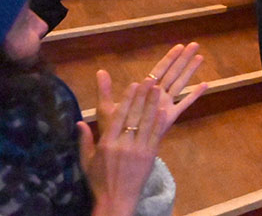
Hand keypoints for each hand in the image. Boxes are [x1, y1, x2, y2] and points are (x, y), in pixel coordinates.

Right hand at [83, 46, 206, 215]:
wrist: (116, 200)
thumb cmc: (99, 180)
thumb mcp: (87, 161)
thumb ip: (84, 140)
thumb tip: (79, 122)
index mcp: (107, 144)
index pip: (118, 117)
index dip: (127, 99)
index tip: (133, 85)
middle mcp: (123, 144)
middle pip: (134, 116)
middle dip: (141, 97)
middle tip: (149, 80)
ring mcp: (138, 150)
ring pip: (146, 123)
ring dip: (153, 104)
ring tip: (158, 89)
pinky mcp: (150, 156)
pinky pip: (156, 135)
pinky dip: (159, 121)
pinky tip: (164, 109)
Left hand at [95, 45, 206, 141]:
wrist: (117, 152)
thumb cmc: (112, 130)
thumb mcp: (106, 109)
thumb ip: (105, 91)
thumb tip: (99, 71)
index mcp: (143, 91)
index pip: (158, 70)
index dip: (169, 58)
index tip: (179, 46)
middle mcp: (156, 96)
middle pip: (172, 73)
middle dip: (183, 59)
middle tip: (195, 45)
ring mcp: (165, 106)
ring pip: (180, 84)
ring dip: (190, 71)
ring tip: (200, 57)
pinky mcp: (170, 118)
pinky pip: (184, 104)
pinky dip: (194, 95)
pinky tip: (205, 85)